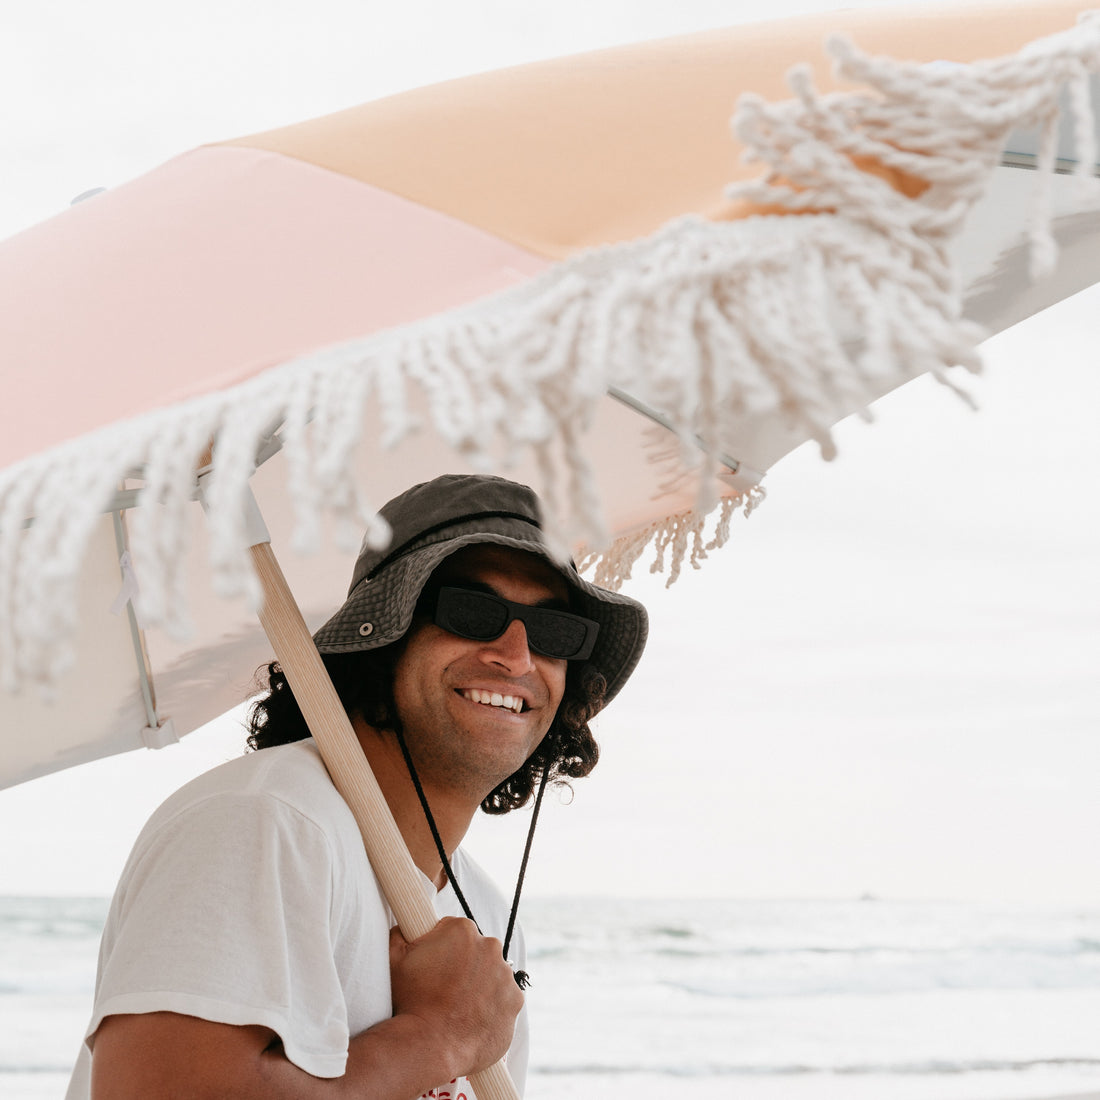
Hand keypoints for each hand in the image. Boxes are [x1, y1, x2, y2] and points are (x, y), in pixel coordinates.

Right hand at [388, 917, 523, 1077]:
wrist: (429, 1047)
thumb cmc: (410, 1002)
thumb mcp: (394, 959)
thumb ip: (401, 933)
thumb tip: (404, 927)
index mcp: (462, 930)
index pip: (454, 930)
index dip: (441, 947)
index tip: (434, 965)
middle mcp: (490, 947)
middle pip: (477, 950)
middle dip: (463, 964)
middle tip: (444, 988)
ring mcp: (506, 975)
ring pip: (492, 974)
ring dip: (479, 986)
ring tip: (457, 1007)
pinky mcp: (515, 1001)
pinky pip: (504, 999)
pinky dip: (492, 1007)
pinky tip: (472, 1019)